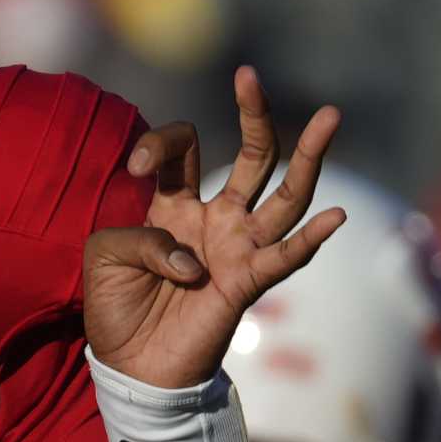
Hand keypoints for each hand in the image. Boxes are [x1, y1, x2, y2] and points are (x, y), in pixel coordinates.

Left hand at [83, 67, 344, 387]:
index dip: (162, 144)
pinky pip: (285, 257)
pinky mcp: (247, 283)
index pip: (183, 150)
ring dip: (309, 158)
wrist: (131, 365)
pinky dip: (310, 239)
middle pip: (251, 158)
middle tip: (249, 76)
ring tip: (329, 117)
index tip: (138, 166)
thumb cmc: (116, 306)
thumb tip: (193, 258)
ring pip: (284, 196)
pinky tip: (335, 216)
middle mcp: (216, 218)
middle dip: (254, 116)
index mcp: (174, 204)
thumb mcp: (105, 256)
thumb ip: (139, 237)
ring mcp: (238, 248)